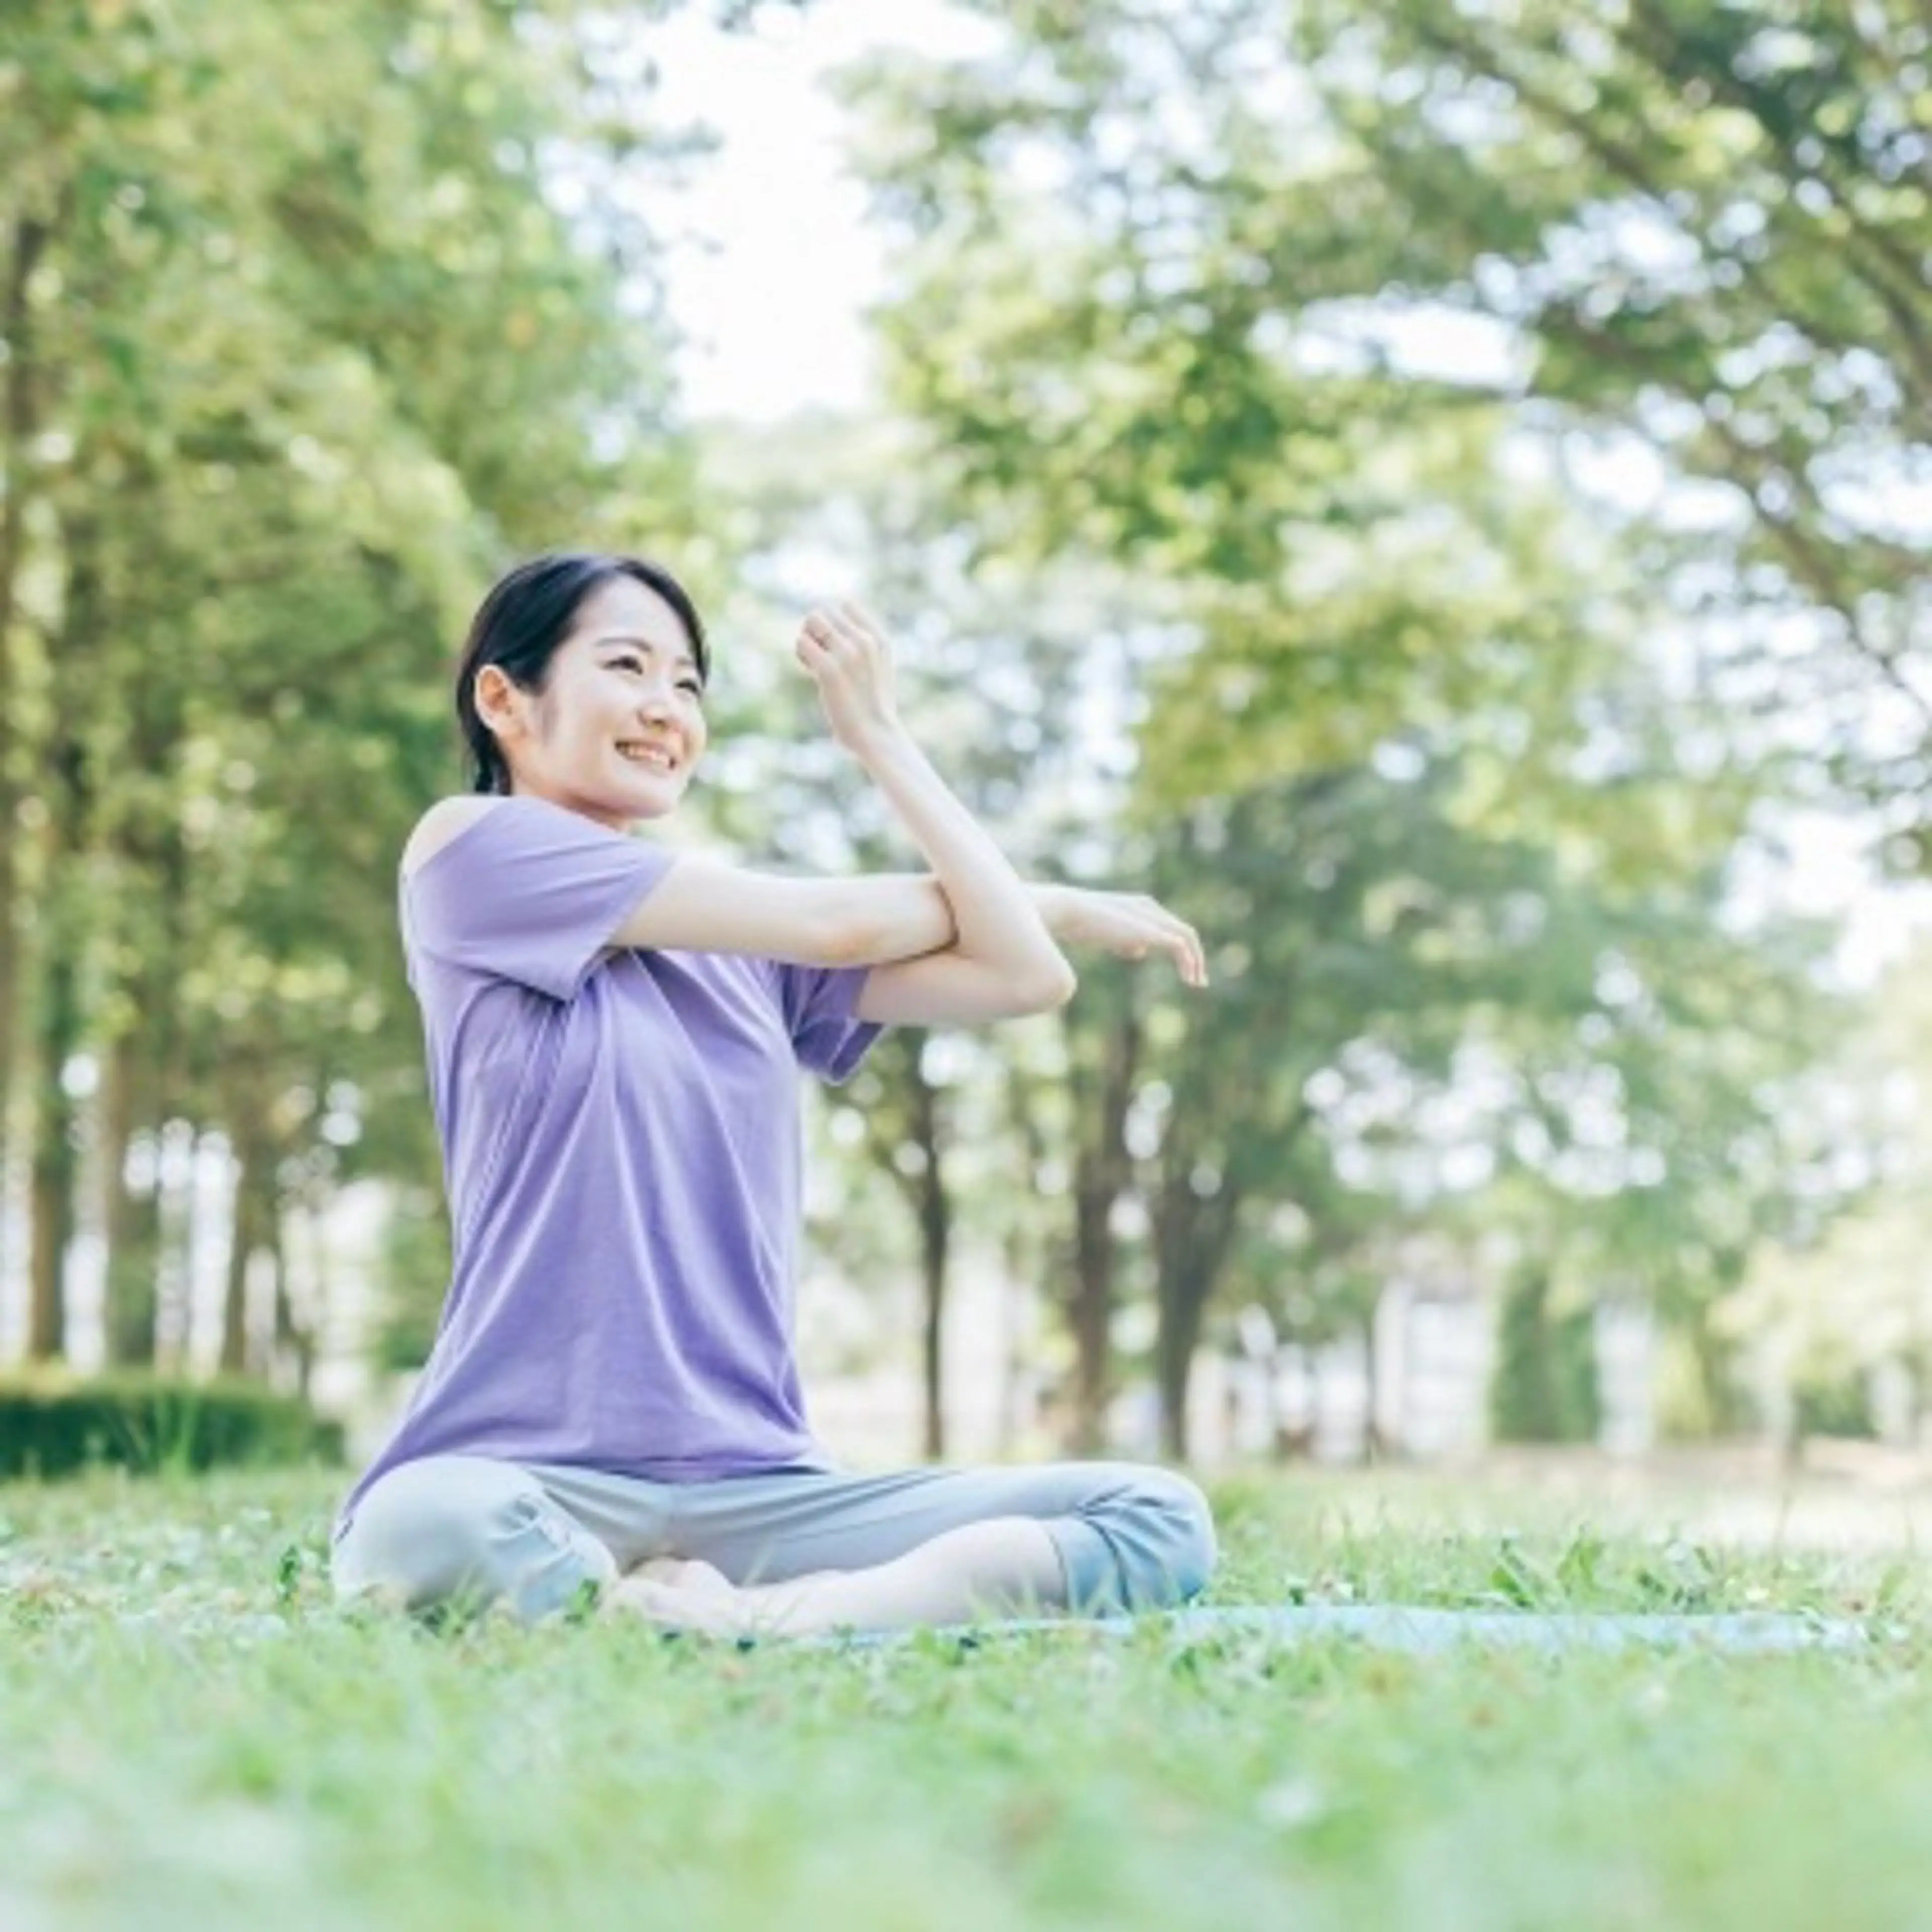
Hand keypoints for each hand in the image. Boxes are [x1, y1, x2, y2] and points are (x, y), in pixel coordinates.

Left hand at [794, 602, 901, 756]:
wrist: (876, 735)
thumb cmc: (874, 707)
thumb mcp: (882, 668)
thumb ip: (868, 644)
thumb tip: (845, 613)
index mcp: (880, 638)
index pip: (846, 604)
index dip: (835, 624)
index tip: (838, 646)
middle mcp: (865, 641)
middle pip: (823, 611)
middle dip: (816, 631)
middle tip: (821, 656)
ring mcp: (847, 654)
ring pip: (811, 621)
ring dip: (807, 640)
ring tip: (815, 662)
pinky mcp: (829, 670)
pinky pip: (801, 642)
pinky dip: (801, 655)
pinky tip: (810, 671)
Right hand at [1047, 885, 1207, 988]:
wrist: (1070, 912)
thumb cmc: (1080, 923)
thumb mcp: (1107, 934)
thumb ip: (1126, 940)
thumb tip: (1140, 952)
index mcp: (1141, 906)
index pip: (1169, 926)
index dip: (1179, 949)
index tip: (1183, 971)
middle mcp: (1151, 907)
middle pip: (1184, 931)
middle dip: (1195, 957)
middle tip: (1198, 982)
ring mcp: (1152, 917)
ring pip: (1187, 937)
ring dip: (1196, 961)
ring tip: (1197, 984)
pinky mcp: (1151, 930)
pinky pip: (1180, 945)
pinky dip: (1188, 962)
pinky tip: (1188, 980)